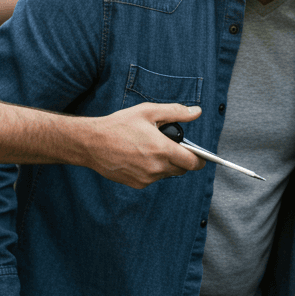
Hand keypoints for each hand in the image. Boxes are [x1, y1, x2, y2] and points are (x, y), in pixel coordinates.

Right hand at [80, 103, 204, 188]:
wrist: (92, 143)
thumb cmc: (120, 124)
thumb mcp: (148, 111)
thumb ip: (176, 112)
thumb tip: (197, 112)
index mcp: (163, 150)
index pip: (193, 162)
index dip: (200, 160)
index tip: (202, 157)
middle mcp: (156, 168)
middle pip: (181, 169)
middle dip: (181, 159)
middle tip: (169, 146)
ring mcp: (146, 178)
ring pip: (166, 174)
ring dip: (165, 164)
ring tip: (150, 149)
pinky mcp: (137, 184)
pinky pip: (153, 178)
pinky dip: (152, 170)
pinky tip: (139, 157)